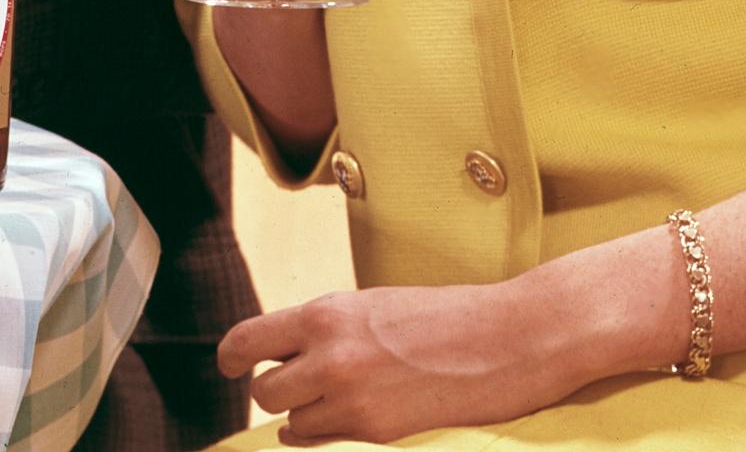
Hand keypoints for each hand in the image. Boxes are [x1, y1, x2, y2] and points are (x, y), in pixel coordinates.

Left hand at [221, 279, 611, 444]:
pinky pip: (326, 441)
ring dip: (302, 418)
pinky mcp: (379, 431)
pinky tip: (349, 421)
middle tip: (300, 389)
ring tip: (331, 406)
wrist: (514, 336)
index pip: (246, 341)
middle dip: (277, 392)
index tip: (231, 366)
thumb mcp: (376, 306)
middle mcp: (330, 354)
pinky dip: (328, 436)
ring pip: (290, 424)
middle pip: (264, 391)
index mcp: (327, 313)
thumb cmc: (451, 316)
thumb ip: (330, 330)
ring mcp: (353, 397)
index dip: (231, 358)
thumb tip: (292, 356)